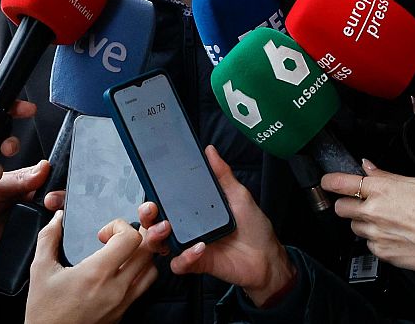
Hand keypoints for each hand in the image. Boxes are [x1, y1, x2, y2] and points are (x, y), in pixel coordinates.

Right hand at [25, 212, 157, 323]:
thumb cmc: (45, 312)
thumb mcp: (40, 270)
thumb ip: (49, 238)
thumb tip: (57, 218)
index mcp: (96, 274)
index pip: (131, 239)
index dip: (120, 227)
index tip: (104, 233)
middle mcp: (116, 289)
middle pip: (147, 252)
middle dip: (135, 238)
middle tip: (118, 238)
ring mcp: (123, 303)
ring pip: (151, 271)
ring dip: (141, 257)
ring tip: (122, 255)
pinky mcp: (123, 314)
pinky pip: (143, 289)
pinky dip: (138, 275)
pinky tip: (120, 273)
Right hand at [138, 146, 294, 306]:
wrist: (267, 257)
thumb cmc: (253, 227)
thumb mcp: (237, 195)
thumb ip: (222, 174)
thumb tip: (210, 151)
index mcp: (194, 210)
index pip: (167, 202)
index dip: (155, 195)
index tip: (152, 185)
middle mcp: (187, 228)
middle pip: (155, 222)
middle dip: (146, 215)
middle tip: (152, 208)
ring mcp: (189, 246)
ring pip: (159, 244)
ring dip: (156, 235)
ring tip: (166, 227)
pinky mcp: (196, 263)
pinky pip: (179, 263)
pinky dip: (185, 256)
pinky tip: (198, 248)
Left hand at [321, 160, 414, 271]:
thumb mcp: (412, 182)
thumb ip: (384, 176)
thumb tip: (367, 167)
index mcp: (380, 190)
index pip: (340, 183)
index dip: (330, 181)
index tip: (328, 182)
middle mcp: (372, 212)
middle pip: (340, 208)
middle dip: (347, 205)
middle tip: (361, 204)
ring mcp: (374, 234)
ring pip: (354, 227)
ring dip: (362, 223)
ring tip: (384, 221)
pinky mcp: (380, 252)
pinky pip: (368, 244)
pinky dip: (376, 239)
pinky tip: (392, 235)